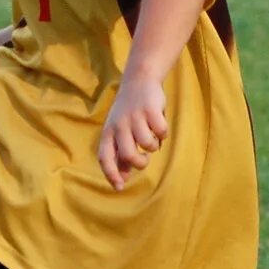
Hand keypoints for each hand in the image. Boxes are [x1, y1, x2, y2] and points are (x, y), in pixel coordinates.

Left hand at [97, 74, 167, 190]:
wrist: (139, 80)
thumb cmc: (128, 112)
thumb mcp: (119, 131)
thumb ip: (120, 153)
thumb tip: (121, 180)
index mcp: (108, 131)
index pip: (105, 157)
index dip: (111, 174)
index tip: (119, 187)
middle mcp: (119, 125)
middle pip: (129, 156)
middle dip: (140, 163)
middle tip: (145, 160)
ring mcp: (134, 117)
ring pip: (148, 145)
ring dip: (153, 146)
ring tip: (152, 138)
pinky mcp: (151, 110)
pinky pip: (161, 133)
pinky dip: (163, 134)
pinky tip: (159, 125)